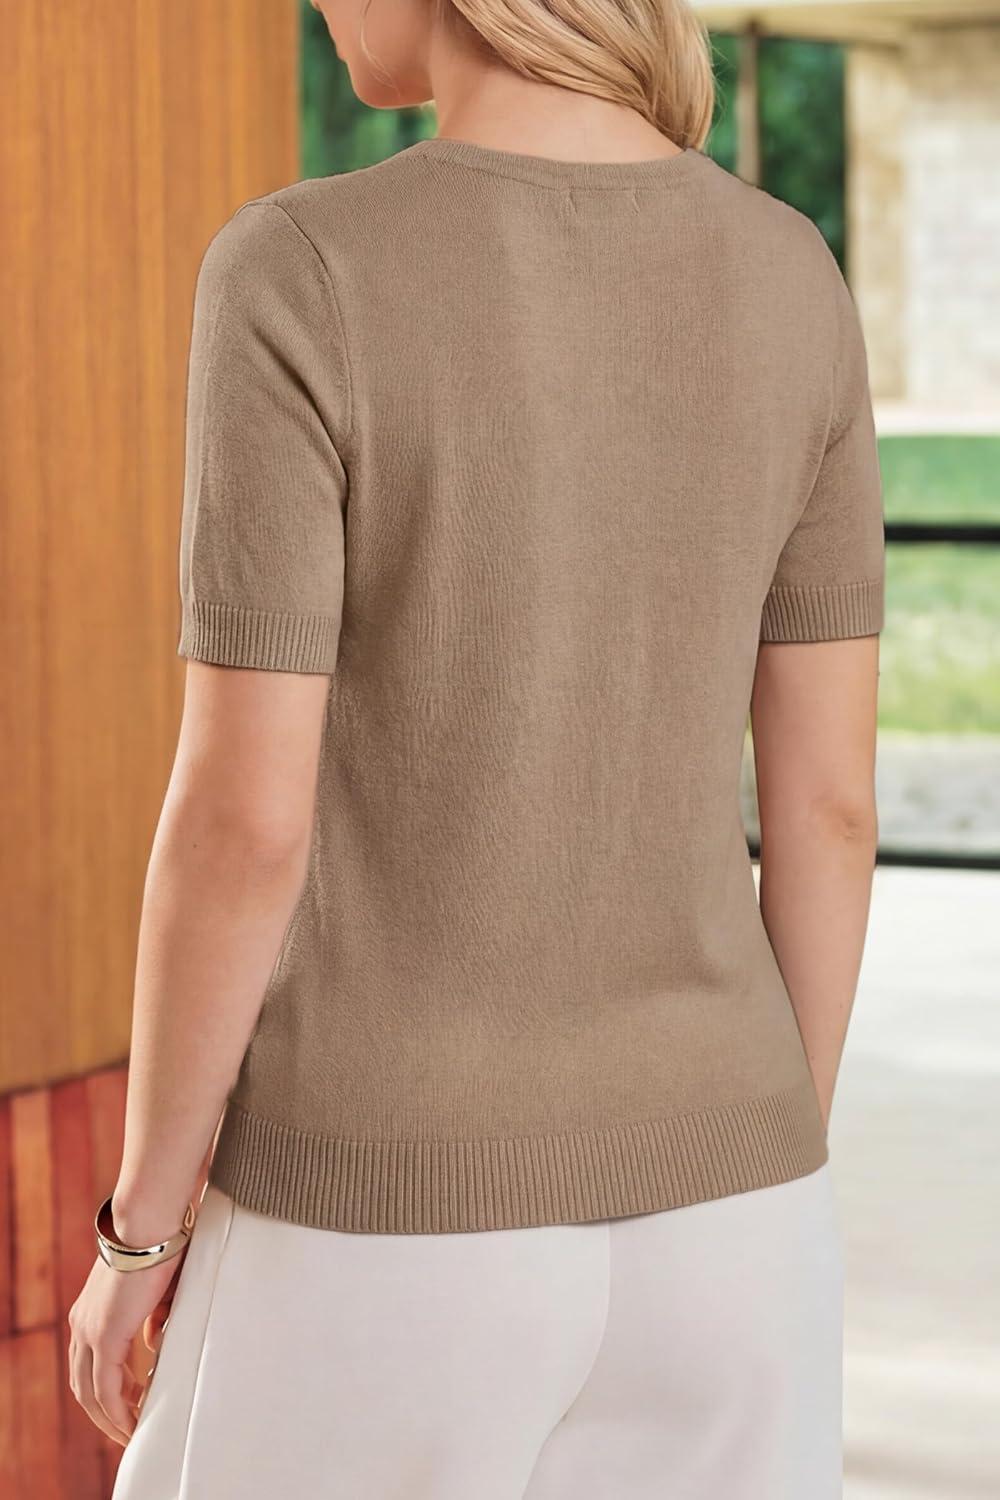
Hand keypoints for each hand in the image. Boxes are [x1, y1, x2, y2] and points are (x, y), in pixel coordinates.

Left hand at [67, 1246, 187, 1444]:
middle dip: (104, 1412)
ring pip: (90, 1393)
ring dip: (110, 1418)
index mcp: (90, 1311)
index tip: (129, 1403)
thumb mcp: (158, 1291)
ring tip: (132, 1432)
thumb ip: (153, 1319)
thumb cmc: (162, 1247)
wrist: (151, 1224)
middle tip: (128, 1426)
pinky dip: (118, 1412)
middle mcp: (82, 1324)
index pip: (87, 1363)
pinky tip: (133, 1422)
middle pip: (82, 1384)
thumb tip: (152, 1344)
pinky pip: (107, 1390)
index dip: (104, 1388)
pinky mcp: (105, 1337)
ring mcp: (90, 1331)